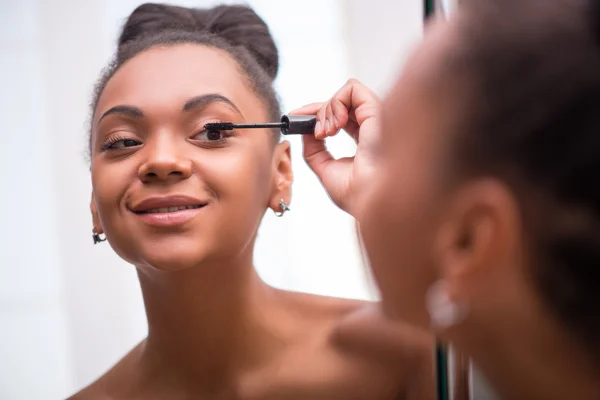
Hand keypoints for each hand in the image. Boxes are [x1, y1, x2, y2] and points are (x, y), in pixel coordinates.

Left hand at [290, 79, 380, 216]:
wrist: (370, 202)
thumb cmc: (356, 194)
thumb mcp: (326, 170)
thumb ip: (314, 150)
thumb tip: (305, 131)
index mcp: (366, 142)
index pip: (342, 117)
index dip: (317, 114)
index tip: (295, 119)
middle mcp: (373, 127)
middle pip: (342, 104)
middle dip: (318, 112)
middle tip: (312, 131)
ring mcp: (376, 118)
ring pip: (347, 93)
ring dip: (327, 109)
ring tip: (325, 133)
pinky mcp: (376, 111)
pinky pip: (352, 89)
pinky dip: (335, 101)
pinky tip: (333, 124)